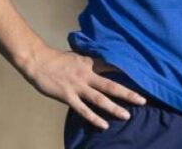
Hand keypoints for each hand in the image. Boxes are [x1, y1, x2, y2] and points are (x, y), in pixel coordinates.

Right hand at [22, 47, 146, 129]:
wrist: (38, 61)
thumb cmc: (58, 59)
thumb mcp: (78, 57)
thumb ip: (91, 62)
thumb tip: (104, 64)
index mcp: (91, 63)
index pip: (113, 67)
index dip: (127, 72)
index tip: (143, 77)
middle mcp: (87, 75)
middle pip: (111, 85)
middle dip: (127, 93)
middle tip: (143, 100)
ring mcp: (77, 86)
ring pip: (99, 99)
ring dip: (114, 108)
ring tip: (127, 116)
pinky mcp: (67, 96)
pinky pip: (83, 109)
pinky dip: (94, 117)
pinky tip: (104, 124)